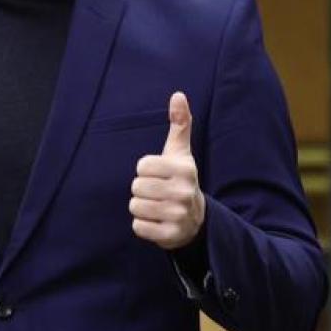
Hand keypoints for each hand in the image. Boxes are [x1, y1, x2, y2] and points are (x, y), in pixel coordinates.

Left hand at [130, 92, 204, 249]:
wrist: (196, 219)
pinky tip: (157, 222)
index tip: (159, 175)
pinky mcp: (170, 235)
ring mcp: (178, 215)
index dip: (146, 170)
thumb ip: (180, 123)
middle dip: (142, 190)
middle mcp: (183, 192)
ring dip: (141, 208)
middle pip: (136, 187)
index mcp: (184, 169)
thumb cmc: (180, 179)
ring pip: (135, 206)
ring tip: (157, 206)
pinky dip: (143, 226)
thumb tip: (178, 94)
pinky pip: (138, 227)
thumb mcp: (180, 152)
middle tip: (158, 193)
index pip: (142, 166)